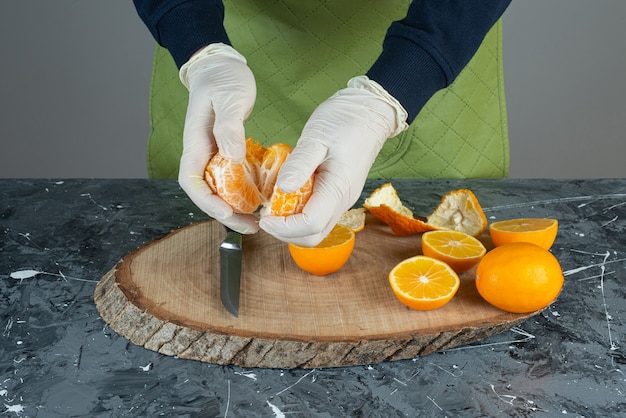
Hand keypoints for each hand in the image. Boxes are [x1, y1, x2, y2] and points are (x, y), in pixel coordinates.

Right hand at [177, 43, 258, 233]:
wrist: (220, 67)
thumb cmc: (223, 79)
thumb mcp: (230, 99)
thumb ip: (229, 127)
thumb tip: (231, 156)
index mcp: (196, 143)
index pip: (192, 182)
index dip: (207, 203)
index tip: (227, 213)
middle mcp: (201, 152)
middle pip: (206, 193)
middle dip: (225, 213)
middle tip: (250, 226)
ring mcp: (212, 153)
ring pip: (218, 189)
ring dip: (234, 208)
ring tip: (256, 221)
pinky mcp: (224, 152)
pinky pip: (231, 178)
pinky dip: (242, 193)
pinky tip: (259, 199)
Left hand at [259, 76, 407, 245]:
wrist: (369, 112)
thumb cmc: (344, 121)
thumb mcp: (316, 137)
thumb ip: (300, 164)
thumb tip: (282, 189)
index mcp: (338, 189)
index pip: (310, 225)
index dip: (284, 228)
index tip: (264, 217)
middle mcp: (342, 201)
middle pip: (313, 236)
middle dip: (286, 233)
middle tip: (266, 217)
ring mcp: (341, 199)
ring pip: (316, 228)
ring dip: (292, 226)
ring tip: (273, 206)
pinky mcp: (337, 194)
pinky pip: (318, 215)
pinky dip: (298, 214)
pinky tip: (286, 196)